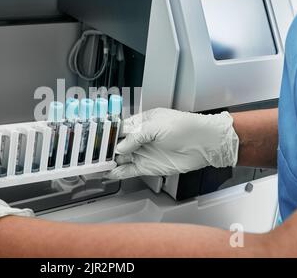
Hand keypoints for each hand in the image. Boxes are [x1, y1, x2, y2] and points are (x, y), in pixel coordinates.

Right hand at [107, 108, 238, 178]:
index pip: (119, 128)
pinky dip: (119, 172)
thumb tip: (119, 147)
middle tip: (92, 154)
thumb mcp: (156, 126)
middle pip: (117, 144)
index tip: (95, 138)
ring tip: (96, 165)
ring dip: (110, 162)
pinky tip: (110, 173)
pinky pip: (129, 170)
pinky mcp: (148, 167)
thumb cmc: (185, 127)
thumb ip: (136, 137)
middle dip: (105, 149)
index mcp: (141, 123)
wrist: (204, 143)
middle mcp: (140, 138)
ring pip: (121, 158)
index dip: (107, 133)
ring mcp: (143, 153)